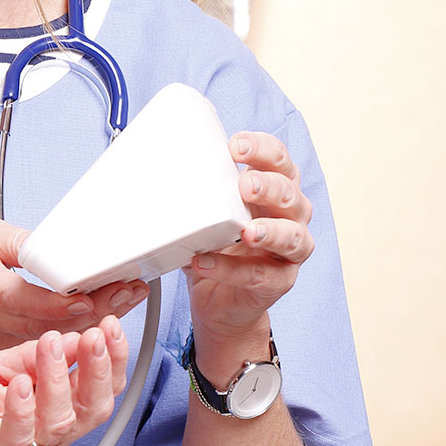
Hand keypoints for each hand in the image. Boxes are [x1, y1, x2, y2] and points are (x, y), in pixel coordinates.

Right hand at [0, 216, 146, 361]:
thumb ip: (12, 241)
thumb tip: (53, 246)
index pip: (17, 299)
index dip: (54, 302)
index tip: (85, 296)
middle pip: (46, 321)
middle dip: (92, 308)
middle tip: (127, 288)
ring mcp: (5, 337)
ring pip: (56, 334)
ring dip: (97, 317)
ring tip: (130, 294)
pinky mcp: (18, 344)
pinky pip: (55, 338)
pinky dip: (86, 324)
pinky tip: (113, 308)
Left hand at [0, 320, 128, 445]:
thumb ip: (28, 357)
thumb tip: (69, 334)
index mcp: (48, 416)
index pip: (95, 391)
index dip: (110, 360)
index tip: (110, 325)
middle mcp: (43, 440)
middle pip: (92, 410)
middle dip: (99, 370)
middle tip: (96, 334)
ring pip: (59, 424)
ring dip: (60, 380)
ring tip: (51, 345)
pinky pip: (15, 442)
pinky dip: (22, 411)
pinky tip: (20, 384)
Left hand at [188, 132, 313, 341]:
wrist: (217, 299)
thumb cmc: (216, 246)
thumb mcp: (203, 213)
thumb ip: (193, 192)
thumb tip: (152, 166)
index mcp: (272, 191)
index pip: (279, 161)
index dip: (263, 149)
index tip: (236, 146)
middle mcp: (289, 217)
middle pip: (291, 193)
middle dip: (269, 186)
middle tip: (244, 185)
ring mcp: (289, 252)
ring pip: (292, 237)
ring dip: (271, 231)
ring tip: (246, 231)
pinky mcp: (278, 282)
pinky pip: (261, 275)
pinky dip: (233, 270)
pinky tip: (207, 263)